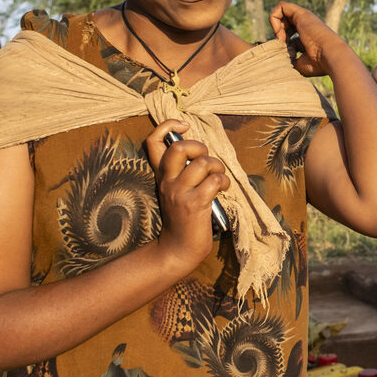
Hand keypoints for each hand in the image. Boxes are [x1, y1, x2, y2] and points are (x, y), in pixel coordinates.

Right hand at [145, 120, 229, 270]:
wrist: (178, 250)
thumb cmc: (183, 220)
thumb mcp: (175, 192)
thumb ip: (182, 173)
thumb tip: (202, 153)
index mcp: (162, 176)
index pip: (152, 141)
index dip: (167, 126)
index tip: (184, 126)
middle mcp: (167, 181)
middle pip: (179, 147)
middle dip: (200, 147)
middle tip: (206, 161)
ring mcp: (180, 192)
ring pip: (203, 163)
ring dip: (218, 167)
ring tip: (219, 178)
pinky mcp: (194, 204)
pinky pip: (214, 180)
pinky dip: (224, 181)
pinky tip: (223, 189)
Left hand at [268, 1, 345, 77]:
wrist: (331, 56)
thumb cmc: (319, 63)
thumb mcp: (301, 63)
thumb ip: (291, 61)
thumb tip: (282, 63)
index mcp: (307, 35)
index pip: (289, 32)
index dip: (282, 42)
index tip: (286, 53)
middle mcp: (306, 24)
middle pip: (285, 21)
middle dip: (278, 32)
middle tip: (282, 44)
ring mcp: (304, 17)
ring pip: (282, 11)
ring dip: (275, 25)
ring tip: (281, 38)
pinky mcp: (301, 13)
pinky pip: (281, 6)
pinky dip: (274, 17)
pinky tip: (279, 32)